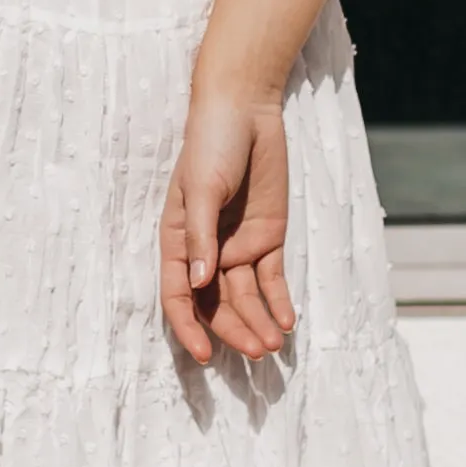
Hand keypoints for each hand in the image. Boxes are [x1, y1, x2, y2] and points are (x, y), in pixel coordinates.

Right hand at [159, 76, 294, 367]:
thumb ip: (201, 236)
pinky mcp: (268, 237)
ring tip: (274, 345)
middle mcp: (206, 250)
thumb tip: (196, 283)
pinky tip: (287, 321)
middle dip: (234, 330)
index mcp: (178, 239)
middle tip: (257, 352)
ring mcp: (238, 245)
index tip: (203, 355)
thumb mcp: (202, 188)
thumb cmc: (211, 143)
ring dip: (258, 321)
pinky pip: (272, 278)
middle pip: (216, 303)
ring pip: (246, 297)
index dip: (188, 326)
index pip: (178, 294)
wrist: (246, 111)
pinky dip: (279, 301)